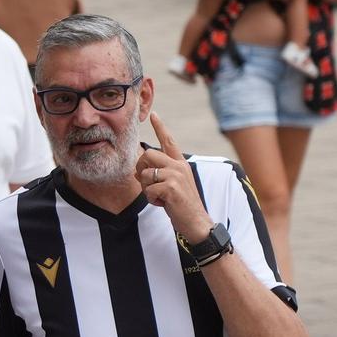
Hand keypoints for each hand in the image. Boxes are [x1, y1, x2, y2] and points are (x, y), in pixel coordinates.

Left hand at [136, 112, 213, 241]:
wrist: (197, 222)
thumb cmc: (182, 205)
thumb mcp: (174, 184)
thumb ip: (161, 174)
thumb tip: (139, 170)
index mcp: (180, 163)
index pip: (169, 141)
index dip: (160, 127)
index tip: (154, 114)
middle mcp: (179, 165)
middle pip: (147, 154)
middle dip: (141, 169)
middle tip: (148, 183)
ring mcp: (176, 175)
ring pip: (145, 174)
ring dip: (147, 189)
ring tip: (161, 197)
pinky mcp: (171, 188)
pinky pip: (148, 190)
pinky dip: (152, 200)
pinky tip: (164, 204)